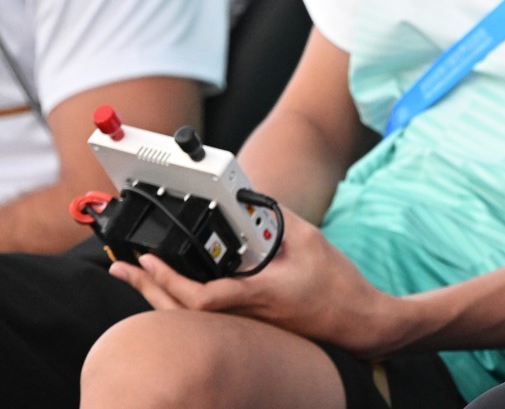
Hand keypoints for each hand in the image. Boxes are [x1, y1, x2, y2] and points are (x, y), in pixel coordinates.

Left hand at [108, 208, 409, 356]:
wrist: (357, 322)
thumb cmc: (337, 285)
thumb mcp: (310, 240)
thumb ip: (276, 218)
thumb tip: (247, 198)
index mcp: (258, 295)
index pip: (201, 295)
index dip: (168, 280)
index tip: (147, 259)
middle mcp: (244, 316)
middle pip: (182, 312)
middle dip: (147, 288)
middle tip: (123, 266)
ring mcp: (245, 326)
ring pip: (190, 318)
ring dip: (159, 296)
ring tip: (137, 276)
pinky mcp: (250, 328)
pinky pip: (205, 319)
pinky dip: (181, 304)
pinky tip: (173, 290)